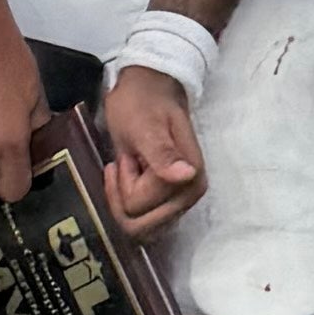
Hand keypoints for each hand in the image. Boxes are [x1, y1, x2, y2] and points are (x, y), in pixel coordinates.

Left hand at [99, 62, 208, 230]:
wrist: (150, 88)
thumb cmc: (141, 103)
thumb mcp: (144, 126)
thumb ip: (162, 154)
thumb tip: (187, 175)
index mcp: (189, 179)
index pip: (137, 207)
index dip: (123, 182)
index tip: (128, 154)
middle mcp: (191, 196)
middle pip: (140, 225)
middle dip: (122, 195)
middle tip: (127, 160)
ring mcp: (182, 201)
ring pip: (140, 226)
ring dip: (123, 197)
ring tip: (129, 164)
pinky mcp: (172, 201)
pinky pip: (142, 219)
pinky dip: (127, 201)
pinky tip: (130, 174)